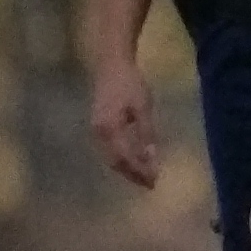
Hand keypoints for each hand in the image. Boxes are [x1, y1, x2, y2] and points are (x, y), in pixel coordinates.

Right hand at [86, 56, 161, 190]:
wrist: (111, 66)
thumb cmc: (130, 84)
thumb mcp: (143, 107)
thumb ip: (146, 133)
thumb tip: (152, 157)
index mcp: (110, 129)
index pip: (125, 158)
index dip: (139, 171)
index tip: (154, 181)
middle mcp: (99, 133)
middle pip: (115, 161)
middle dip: (132, 174)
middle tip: (150, 184)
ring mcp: (96, 130)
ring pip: (111, 156)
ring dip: (127, 168)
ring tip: (144, 176)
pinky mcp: (98, 126)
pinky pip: (109, 148)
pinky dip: (122, 158)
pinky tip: (134, 160)